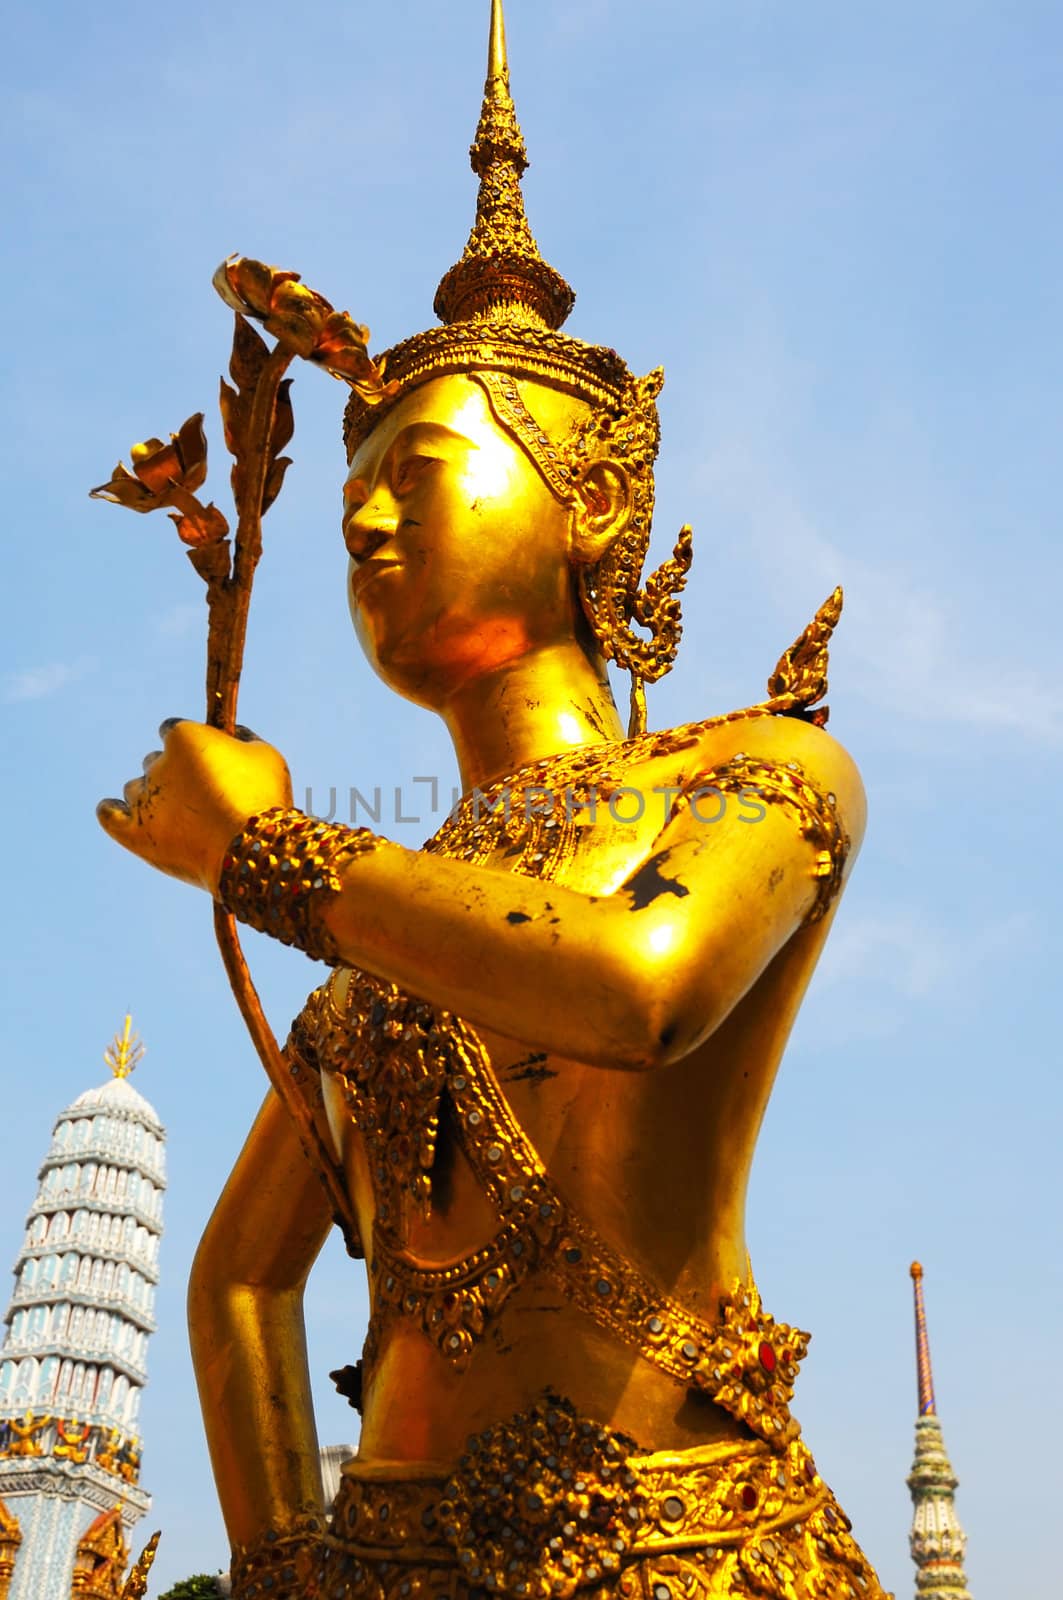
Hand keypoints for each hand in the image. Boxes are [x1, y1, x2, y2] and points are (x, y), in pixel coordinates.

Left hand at [98, 719, 292, 894]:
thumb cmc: (263, 799)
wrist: (250, 850)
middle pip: (155, 760)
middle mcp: (156, 763)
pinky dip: (113, 811)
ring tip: (179, 817)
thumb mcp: (265, 756)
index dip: (191, 744)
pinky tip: (123, 813)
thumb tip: (233, 734)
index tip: (206, 759)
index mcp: (183, 737)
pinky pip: (108, 814)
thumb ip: (243, 738)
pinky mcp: (133, 833)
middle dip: (174, 773)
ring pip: (135, 788)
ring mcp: (143, 799)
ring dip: (152, 796)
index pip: (173, 730)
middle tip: (201, 795)